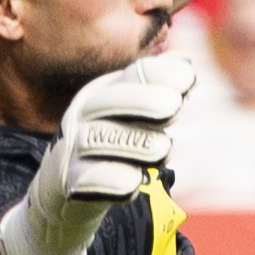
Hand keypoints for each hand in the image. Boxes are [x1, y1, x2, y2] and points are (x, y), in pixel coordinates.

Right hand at [0, 56, 198, 254]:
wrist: (65, 194)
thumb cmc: (114, 144)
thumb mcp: (136, 114)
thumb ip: (160, 90)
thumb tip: (185, 59)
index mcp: (105, 93)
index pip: (130, 76)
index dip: (158, 74)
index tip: (189, 79)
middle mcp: (84, 116)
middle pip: (107, 101)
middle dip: (142, 100)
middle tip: (173, 106)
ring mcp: (73, 150)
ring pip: (98, 139)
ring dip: (134, 142)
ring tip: (162, 147)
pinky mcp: (68, 184)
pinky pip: (87, 180)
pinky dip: (111, 181)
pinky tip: (133, 182)